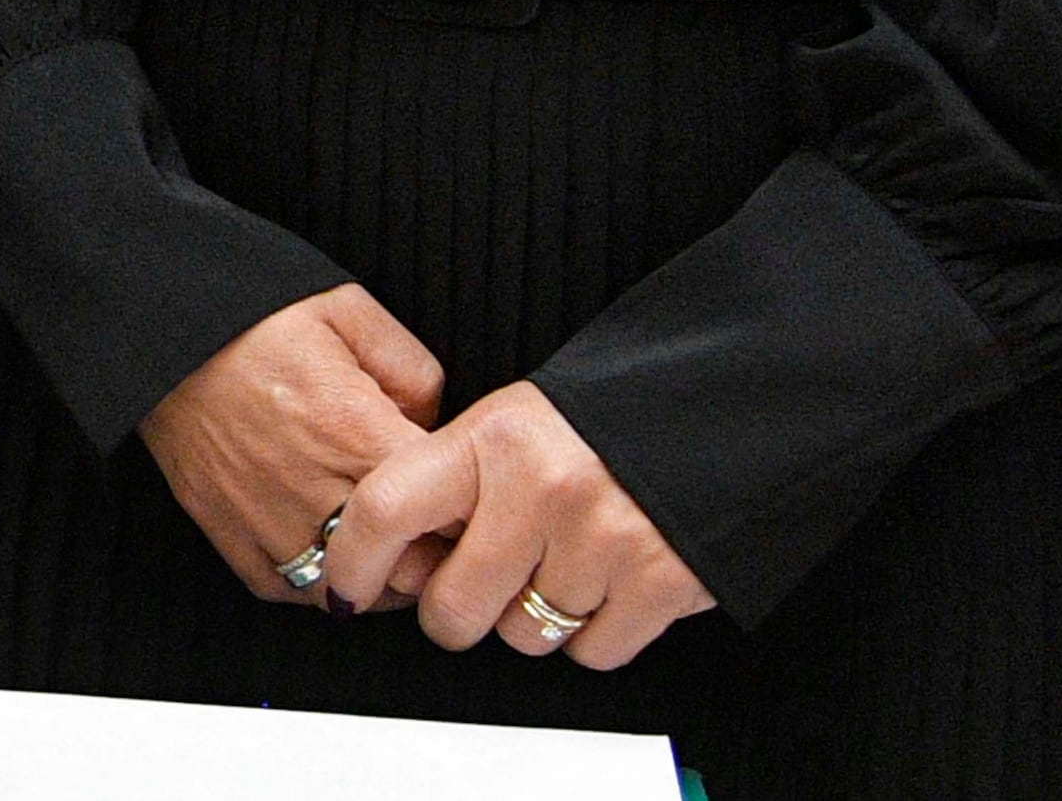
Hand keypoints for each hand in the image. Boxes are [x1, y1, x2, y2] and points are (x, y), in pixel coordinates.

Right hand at [138, 284, 445, 600]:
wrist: (155, 318)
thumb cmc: (253, 310)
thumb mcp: (350, 309)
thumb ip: (412, 368)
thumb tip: (434, 426)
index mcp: (349, 425)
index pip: (439, 507)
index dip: (465, 510)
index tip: (467, 501)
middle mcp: (307, 480)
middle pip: (402, 565)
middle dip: (430, 555)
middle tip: (436, 533)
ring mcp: (259, 510)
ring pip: (343, 591)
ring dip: (374, 580)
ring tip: (386, 551)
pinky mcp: (219, 522)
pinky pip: (281, 588)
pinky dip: (311, 584)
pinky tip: (327, 553)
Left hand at [326, 380, 715, 667]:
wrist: (718, 410)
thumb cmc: (598, 426)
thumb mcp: (513, 423)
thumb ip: (454, 480)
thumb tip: (394, 556)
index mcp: (493, 439)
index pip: (385, 509)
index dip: (351, 562)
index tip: (343, 588)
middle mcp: (542, 489)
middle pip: (453, 609)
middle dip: (456, 612)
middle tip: (478, 585)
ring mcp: (602, 540)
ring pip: (523, 636)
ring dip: (533, 618)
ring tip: (560, 563)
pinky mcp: (658, 585)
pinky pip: (590, 651)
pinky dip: (594, 632)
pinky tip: (605, 581)